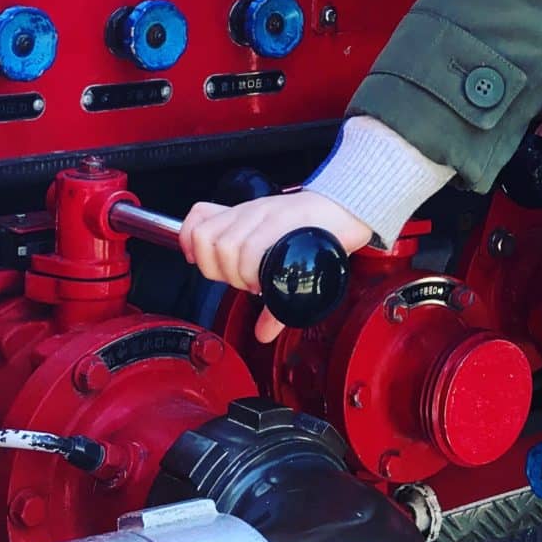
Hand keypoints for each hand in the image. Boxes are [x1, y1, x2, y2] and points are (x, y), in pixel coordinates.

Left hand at [179, 189, 372, 342]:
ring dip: (240, 275)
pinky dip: (253, 270)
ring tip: (259, 282)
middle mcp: (249, 212)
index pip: (198, 222)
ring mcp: (265, 213)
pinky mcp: (284, 218)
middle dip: (220, 272)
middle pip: (208, 242)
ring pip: (227, 247)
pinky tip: (265, 278)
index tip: (206, 265)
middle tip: (243, 282)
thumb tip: (262, 333)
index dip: (191, 246)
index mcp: (243, 215)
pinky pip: (252, 247)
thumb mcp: (283, 254)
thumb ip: (269, 289)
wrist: (349, 208)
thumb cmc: (316, 228)